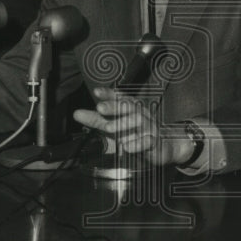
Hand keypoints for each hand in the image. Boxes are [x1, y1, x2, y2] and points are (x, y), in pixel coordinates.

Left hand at [73, 88, 193, 166]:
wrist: (163, 148)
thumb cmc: (137, 134)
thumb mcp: (114, 127)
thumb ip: (97, 120)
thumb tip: (76, 114)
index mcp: (131, 109)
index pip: (120, 98)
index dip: (109, 94)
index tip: (97, 92)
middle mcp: (141, 114)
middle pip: (129, 106)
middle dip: (115, 106)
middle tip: (100, 108)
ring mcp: (150, 127)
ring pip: (139, 121)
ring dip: (123, 124)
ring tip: (109, 128)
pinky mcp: (155, 142)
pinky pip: (148, 141)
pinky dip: (137, 144)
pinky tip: (126, 147)